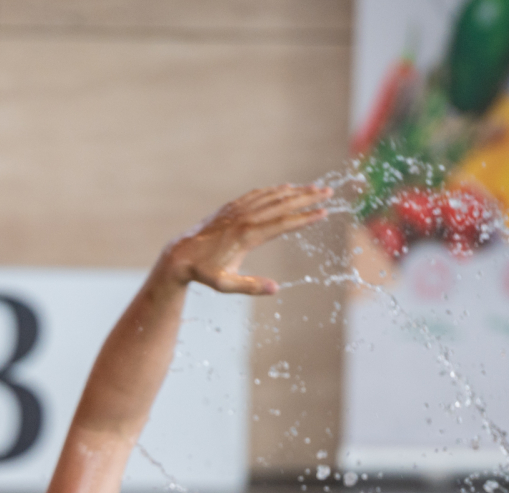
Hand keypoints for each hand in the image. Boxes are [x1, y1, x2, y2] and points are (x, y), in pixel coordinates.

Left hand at [161, 183, 331, 294]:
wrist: (180, 255)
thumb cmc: (204, 272)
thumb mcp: (226, 285)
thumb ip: (251, 286)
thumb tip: (275, 289)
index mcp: (247, 236)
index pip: (283, 223)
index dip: (305, 218)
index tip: (325, 212)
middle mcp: (244, 219)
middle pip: (281, 204)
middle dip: (307, 198)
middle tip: (328, 192)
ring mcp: (237, 211)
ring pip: (271, 196)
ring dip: (294, 191)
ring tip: (314, 188)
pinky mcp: (231, 208)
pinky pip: (257, 195)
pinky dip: (273, 190)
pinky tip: (284, 188)